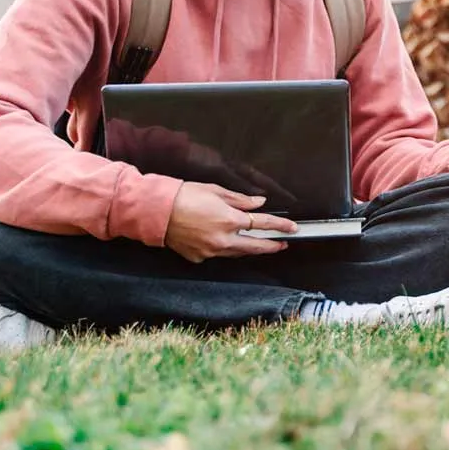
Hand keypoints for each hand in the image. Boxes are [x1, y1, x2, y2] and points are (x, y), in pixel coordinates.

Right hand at [165, 183, 296, 262]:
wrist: (156, 211)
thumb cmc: (185, 196)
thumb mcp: (216, 191)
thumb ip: (241, 200)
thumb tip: (259, 203)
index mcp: (230, 220)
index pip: (263, 224)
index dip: (280, 226)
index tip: (292, 228)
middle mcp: (223, 239)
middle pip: (255, 246)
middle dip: (272, 246)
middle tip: (282, 244)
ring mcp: (210, 251)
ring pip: (237, 253)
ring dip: (250, 249)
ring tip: (260, 245)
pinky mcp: (198, 257)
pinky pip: (218, 255)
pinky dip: (226, 249)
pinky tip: (228, 243)